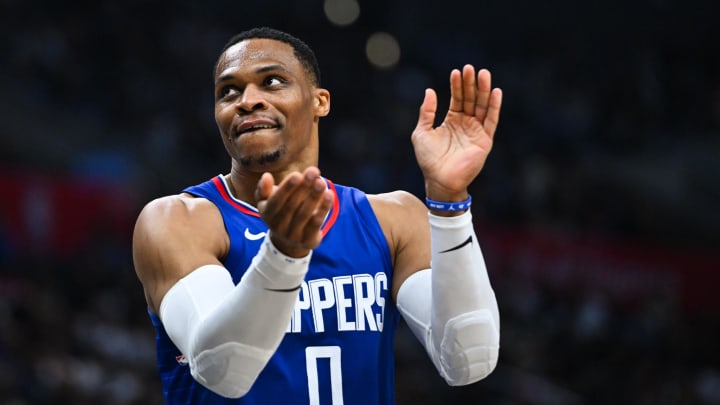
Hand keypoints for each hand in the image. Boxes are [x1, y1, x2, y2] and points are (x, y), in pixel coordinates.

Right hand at [255, 167, 333, 257]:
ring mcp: (293, 234)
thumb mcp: (267, 202)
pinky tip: (329, 195)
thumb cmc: (280, 213)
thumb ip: (264, 188)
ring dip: (314, 196)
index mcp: (267, 213)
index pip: (276, 200)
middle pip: (292, 205)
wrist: (288, 244)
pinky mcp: (307, 240)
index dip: (287, 187)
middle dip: (303, 187)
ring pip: (304, 214)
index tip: (297, 174)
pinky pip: (316, 223)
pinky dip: (323, 208)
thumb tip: (266, 176)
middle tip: (313, 171)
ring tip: (321, 182)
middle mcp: (278, 226)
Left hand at [411, 65, 501, 200]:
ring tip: (483, 74)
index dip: (457, 85)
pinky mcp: (485, 140)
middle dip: (471, 84)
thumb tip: (430, 90)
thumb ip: (426, 112)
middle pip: (471, 99)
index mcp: (452, 121)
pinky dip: (494, 106)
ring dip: (483, 90)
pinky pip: (491, 120)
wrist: (439, 180)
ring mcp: (476, 131)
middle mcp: (466, 124)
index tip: (456, 72)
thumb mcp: (422, 132)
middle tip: (470, 68)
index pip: (457, 98)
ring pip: (482, 106)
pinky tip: (495, 92)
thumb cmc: (429, 159)